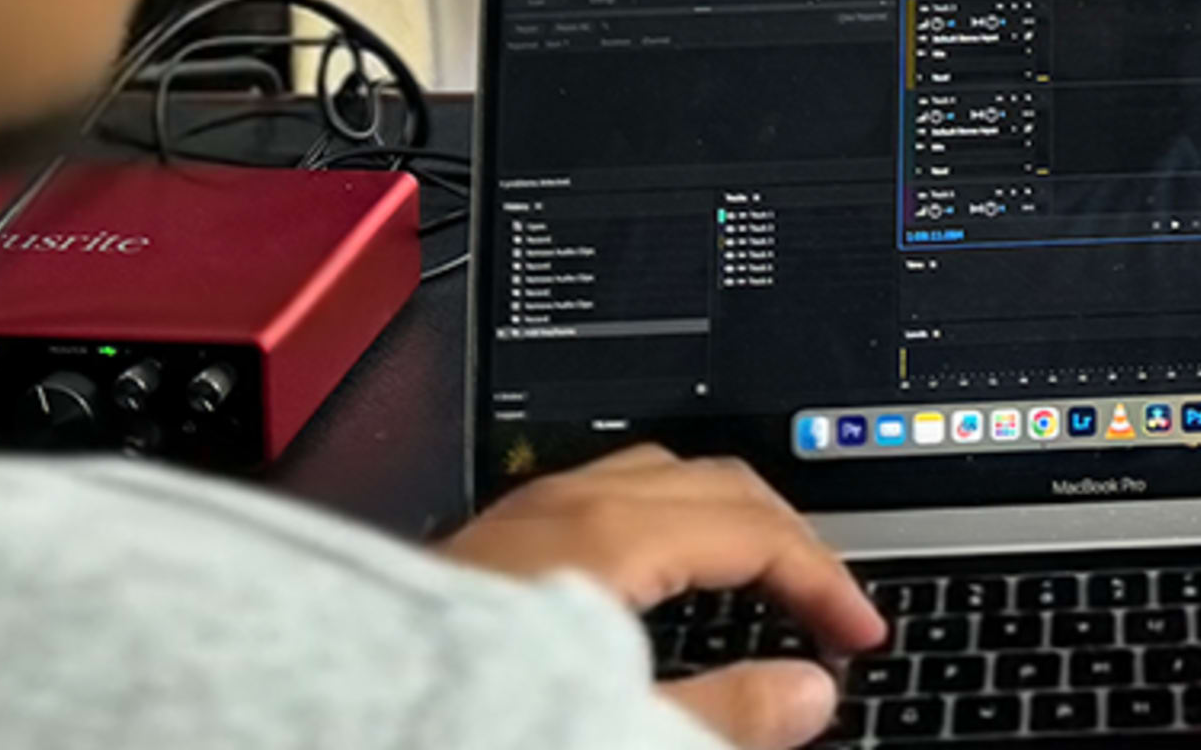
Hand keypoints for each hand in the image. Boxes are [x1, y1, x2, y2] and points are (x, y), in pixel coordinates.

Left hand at [437, 443, 884, 748]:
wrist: (339, 717)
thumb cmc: (458, 718)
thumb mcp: (610, 725)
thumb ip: (722, 712)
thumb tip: (806, 693)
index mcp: (608, 537)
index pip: (757, 530)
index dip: (825, 581)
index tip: (860, 633)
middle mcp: (565, 504)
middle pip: (717, 481)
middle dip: (787, 536)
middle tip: (825, 602)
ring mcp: (522, 514)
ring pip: (659, 476)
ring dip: (725, 519)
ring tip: (756, 578)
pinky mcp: (490, 540)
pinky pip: (607, 495)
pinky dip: (667, 523)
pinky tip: (657, 576)